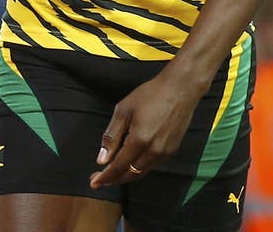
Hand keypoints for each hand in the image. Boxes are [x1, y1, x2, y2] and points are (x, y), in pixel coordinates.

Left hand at [88, 66, 202, 187]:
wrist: (180, 90)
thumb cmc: (149, 96)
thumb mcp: (123, 111)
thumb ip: (112, 136)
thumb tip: (102, 159)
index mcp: (139, 141)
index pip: (118, 167)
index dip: (105, 176)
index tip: (93, 183)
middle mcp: (154, 152)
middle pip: (131, 174)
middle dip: (113, 180)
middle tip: (98, 180)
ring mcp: (165, 153)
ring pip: (142, 172)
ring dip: (126, 176)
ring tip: (111, 175)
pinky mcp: (172, 150)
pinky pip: (151, 166)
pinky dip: (138, 169)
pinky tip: (129, 165)